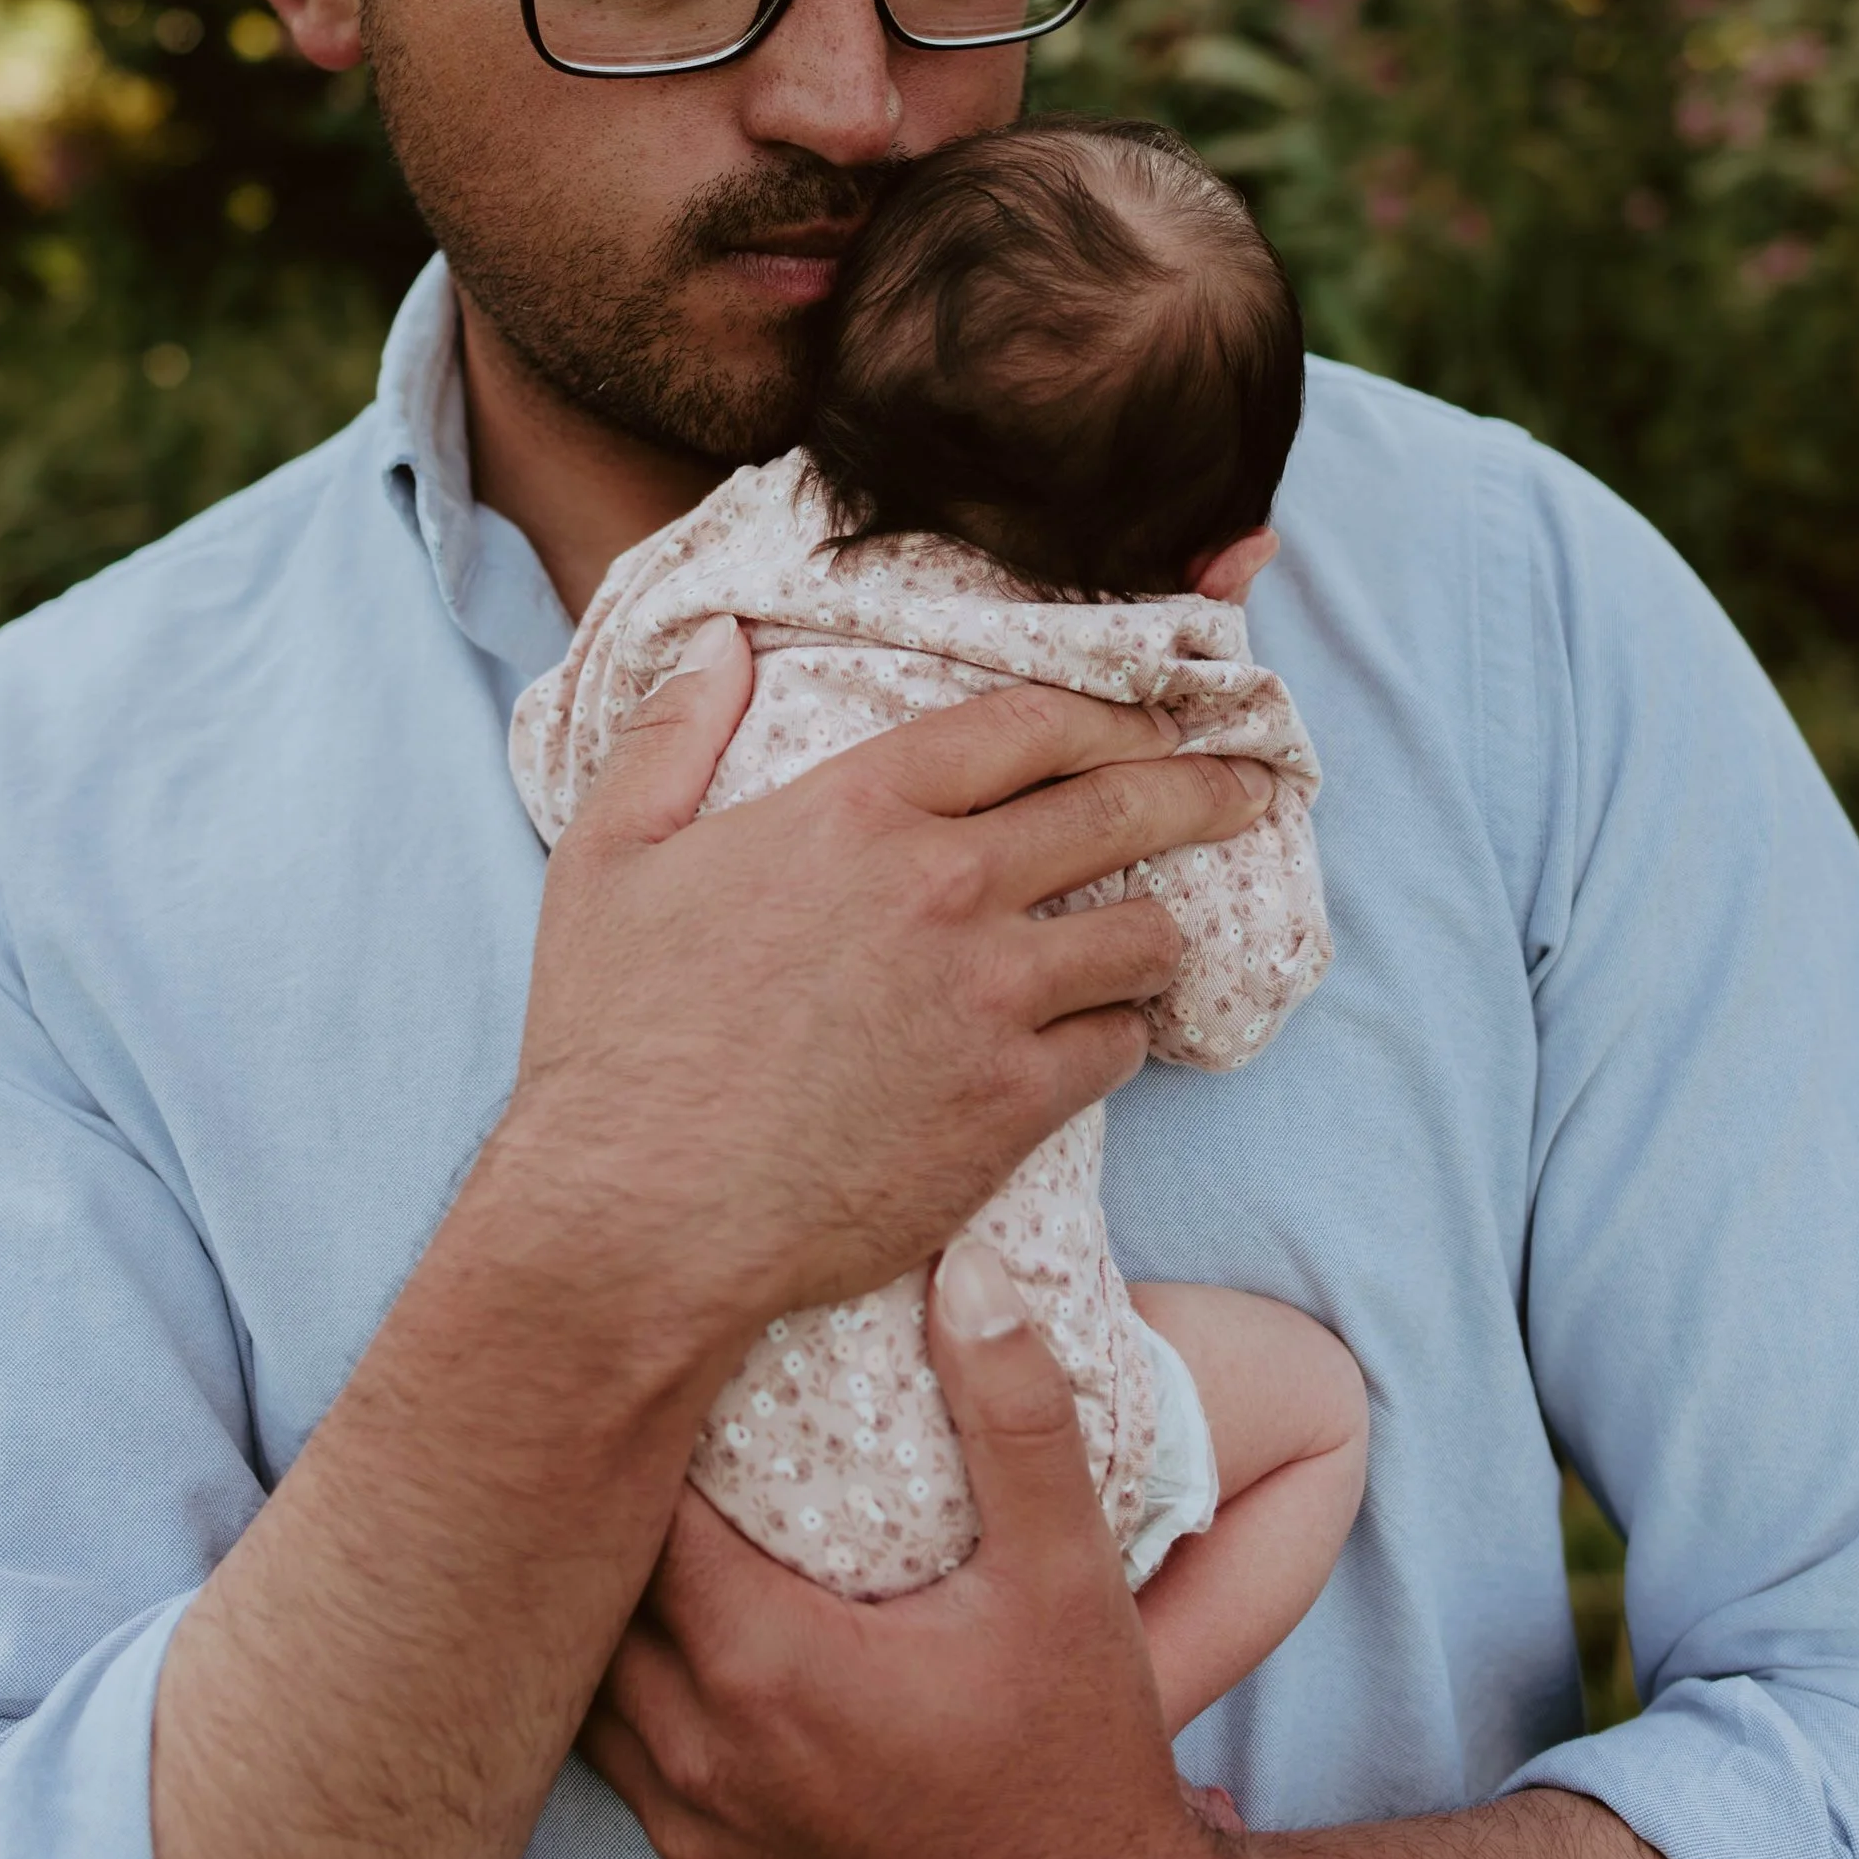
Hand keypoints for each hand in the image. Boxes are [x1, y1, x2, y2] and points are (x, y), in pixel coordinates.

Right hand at [500, 624, 1277, 1363]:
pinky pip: (1121, 1046)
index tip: (1159, 715)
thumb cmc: (613, 1041)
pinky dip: (1119, 1038)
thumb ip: (671, 731)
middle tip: (1248, 787)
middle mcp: (943, 882)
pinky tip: (1095, 1041)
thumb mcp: (610, 856)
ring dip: (1154, 932)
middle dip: (1201, 786)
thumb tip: (719, 638)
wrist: (636, 1220)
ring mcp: (990, 995)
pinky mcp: (1014, 1102)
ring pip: (1142, 933)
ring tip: (1155, 941)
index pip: (1032, 722)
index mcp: (857, 806)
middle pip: (1121, 805)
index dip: (1111, 711)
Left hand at [582, 1235, 1247, 1858]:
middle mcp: (703, 1765)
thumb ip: (1014, 1411)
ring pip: (593, 1704)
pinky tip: (687, 1660)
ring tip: (638, 1535)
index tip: (649, 1367)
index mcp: (767, 1671)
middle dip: (603, 1520)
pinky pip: (632, 1783)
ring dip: (610, 1622)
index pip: (639, 1518)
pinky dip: (641, 1716)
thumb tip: (973, 1266)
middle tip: (626, 1432)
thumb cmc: (1082, 1759)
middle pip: (591, 1608)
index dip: (635, 1435)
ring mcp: (696, 1844)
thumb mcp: (1068, 1573)